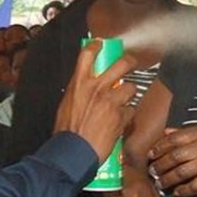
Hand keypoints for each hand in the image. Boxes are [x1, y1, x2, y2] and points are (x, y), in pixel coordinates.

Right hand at [54, 40, 136, 161]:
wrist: (73, 152)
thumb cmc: (66, 131)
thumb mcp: (66, 104)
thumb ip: (79, 92)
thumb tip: (85, 89)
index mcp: (79, 83)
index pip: (88, 54)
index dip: (96, 46)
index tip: (100, 44)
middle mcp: (97, 88)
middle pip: (121, 64)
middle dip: (129, 61)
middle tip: (131, 63)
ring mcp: (111, 101)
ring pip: (130, 88)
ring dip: (128, 95)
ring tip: (123, 102)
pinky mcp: (121, 116)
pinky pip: (131, 110)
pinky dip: (127, 116)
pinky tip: (120, 122)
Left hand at [149, 124, 196, 196]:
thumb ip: (190, 131)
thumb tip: (167, 132)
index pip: (173, 138)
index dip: (158, 147)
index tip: (150, 154)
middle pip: (173, 156)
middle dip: (158, 165)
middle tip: (151, 171)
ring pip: (180, 173)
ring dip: (166, 179)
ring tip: (160, 183)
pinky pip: (193, 186)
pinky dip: (182, 190)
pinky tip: (177, 192)